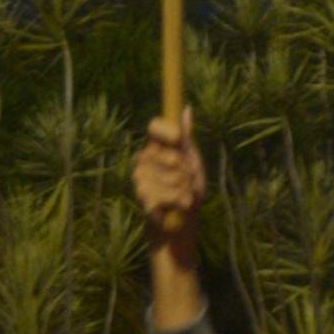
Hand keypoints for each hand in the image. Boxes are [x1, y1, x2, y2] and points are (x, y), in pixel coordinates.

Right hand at [132, 109, 207, 242]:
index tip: (178, 139)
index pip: (155, 126)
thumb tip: (187, 109)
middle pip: (169, 155)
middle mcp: (145, 158)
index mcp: (158, 147)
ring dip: (184, 190)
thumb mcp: (193, 165)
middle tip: (186, 181)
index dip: (167, 131)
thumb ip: (187, 142)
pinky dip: (178, 202)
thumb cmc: (188, 192)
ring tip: (182, 196)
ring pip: (170, 177)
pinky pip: (166, 194)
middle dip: (186, 172)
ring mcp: (140, 176)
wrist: (180, 224)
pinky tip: (174, 206)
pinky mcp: (141, 194)